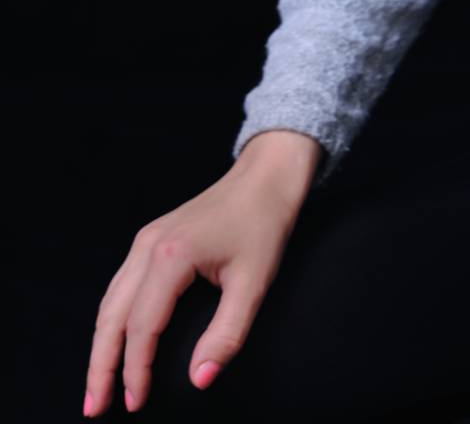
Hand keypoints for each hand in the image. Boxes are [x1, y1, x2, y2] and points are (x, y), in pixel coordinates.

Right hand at [83, 151, 312, 415]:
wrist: (265, 176)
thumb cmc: (263, 225)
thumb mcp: (255, 282)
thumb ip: (227, 334)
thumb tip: (200, 380)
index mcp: (172, 256)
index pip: (141, 326)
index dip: (135, 370)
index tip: (136, 405)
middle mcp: (149, 246)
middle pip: (111, 316)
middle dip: (100, 366)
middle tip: (95, 409)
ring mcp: (146, 240)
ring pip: (109, 301)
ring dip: (100, 345)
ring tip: (98, 386)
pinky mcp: (151, 239)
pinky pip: (120, 286)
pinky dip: (111, 320)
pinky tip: (113, 343)